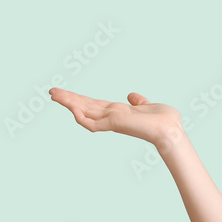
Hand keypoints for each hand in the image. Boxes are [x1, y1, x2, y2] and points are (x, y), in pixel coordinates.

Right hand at [49, 88, 182, 147]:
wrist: (170, 130)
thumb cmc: (164, 120)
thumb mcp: (148, 105)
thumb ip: (138, 101)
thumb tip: (131, 95)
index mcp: (118, 111)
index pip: (94, 104)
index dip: (79, 98)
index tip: (66, 93)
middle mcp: (111, 116)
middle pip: (84, 106)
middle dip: (68, 99)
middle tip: (51, 91)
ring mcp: (111, 121)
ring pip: (83, 113)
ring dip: (68, 103)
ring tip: (53, 94)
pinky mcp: (113, 125)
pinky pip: (91, 124)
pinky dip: (81, 117)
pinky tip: (71, 108)